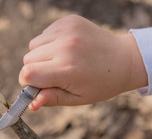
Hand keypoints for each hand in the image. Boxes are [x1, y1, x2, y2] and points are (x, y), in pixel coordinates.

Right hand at [19, 15, 146, 109]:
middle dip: (35, 69)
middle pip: (28, 59)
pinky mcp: (69, 20)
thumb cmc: (101, 84)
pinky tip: (68, 49)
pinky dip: (50, 43)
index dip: (27, 82)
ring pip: (34, 45)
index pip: (28, 74)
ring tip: (63, 60)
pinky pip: (45, 33)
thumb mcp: (78, 98)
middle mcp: (66, 47)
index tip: (36, 86)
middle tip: (55, 74)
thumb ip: (53, 98)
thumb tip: (31, 104)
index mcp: (68, 69)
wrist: (124, 59)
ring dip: (42, 55)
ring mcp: (67, 30)